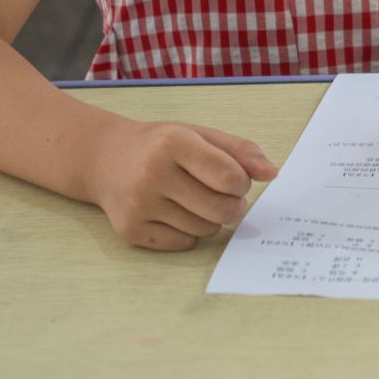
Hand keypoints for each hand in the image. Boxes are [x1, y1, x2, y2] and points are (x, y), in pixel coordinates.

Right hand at [87, 120, 279, 250]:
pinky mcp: (130, 231)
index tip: (234, 177)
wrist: (105, 159)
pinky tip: (174, 212)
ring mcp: (138, 205)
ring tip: (195, 199)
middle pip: (221, 209)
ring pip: (205, 230)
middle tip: (222, 194)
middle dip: (233, 205)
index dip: (242, 182)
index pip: (230, 177)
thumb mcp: (201, 134)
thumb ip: (241, 151)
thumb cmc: (162, 145)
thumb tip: (273, 173)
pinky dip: (189, 233)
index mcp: (173, 143)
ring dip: (211, 218)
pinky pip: (184, 244)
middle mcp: (151, 174)